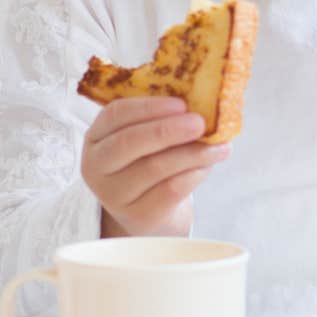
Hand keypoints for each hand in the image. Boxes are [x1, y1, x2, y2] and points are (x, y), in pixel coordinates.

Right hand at [81, 97, 230, 237]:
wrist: (151, 211)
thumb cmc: (150, 161)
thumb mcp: (147, 138)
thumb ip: (165, 117)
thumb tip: (202, 100)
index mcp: (97, 136)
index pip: (116, 114)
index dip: (149, 107)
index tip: (181, 103)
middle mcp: (97, 166)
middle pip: (129, 142)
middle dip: (168, 130)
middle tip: (200, 123)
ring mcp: (114, 194)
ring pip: (154, 167)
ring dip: (192, 153)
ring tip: (220, 146)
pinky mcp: (137, 216)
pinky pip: (169, 191)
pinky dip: (193, 174)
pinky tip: (208, 166)